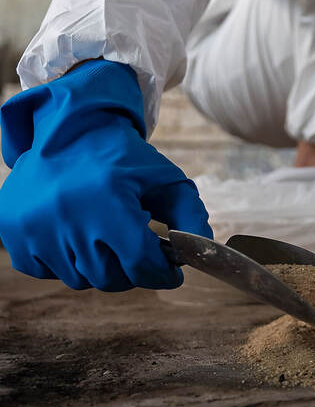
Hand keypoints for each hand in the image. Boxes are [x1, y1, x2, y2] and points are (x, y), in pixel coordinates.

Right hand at [0, 60, 211, 290]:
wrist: (70, 129)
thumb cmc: (122, 156)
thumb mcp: (164, 178)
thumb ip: (189, 214)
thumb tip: (203, 248)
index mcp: (108, 202)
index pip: (138, 262)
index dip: (161, 274)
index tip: (172, 274)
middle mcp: (66, 217)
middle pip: (109, 277)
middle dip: (133, 271)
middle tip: (141, 255)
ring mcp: (34, 227)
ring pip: (78, 277)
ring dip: (100, 266)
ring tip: (109, 238)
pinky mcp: (13, 231)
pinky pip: (46, 270)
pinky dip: (67, 262)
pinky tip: (80, 236)